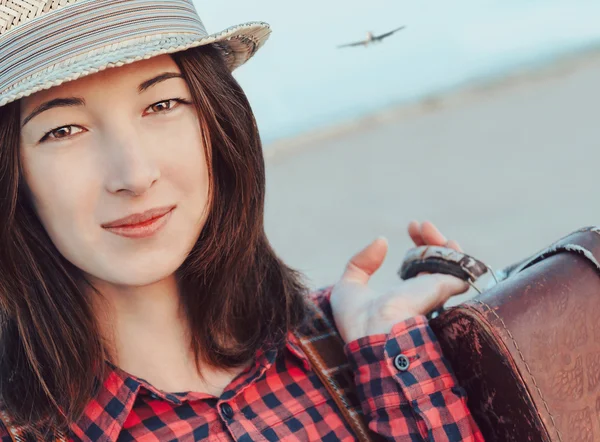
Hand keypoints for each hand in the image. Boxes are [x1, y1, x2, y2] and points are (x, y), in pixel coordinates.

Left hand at [330, 221, 467, 342]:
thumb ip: (361, 262)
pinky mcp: (444, 288)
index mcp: (404, 295)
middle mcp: (423, 293)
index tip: (410, 226)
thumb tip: (381, 241)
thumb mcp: (350, 285)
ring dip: (440, 240)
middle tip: (416, 225)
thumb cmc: (357, 318)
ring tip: (424, 226)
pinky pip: (460, 267)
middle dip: (429, 238)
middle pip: (436, 260)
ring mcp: (435, 291)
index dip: (417, 243)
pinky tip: (444, 240)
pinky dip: (456, 253)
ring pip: (451, 261)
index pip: (419, 265)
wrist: (372, 332)